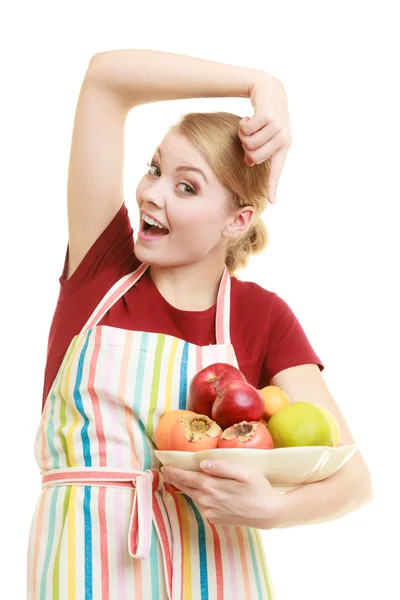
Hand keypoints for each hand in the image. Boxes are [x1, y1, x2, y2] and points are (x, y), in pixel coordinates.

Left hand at [161, 460, 282, 528]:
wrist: (269, 514)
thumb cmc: (259, 489)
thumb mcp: (243, 473)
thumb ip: (222, 467)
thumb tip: (202, 464)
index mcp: (211, 487)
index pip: (186, 477)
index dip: (174, 471)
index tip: (164, 465)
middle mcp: (207, 501)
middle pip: (186, 487)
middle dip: (175, 479)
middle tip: (166, 471)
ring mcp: (210, 512)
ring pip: (193, 496)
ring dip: (185, 487)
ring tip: (179, 479)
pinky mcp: (215, 519)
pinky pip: (202, 505)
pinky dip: (197, 497)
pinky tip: (199, 492)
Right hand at [238, 74, 291, 203]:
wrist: (268, 89)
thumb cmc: (265, 115)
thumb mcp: (265, 133)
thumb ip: (258, 149)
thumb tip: (249, 162)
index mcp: (283, 147)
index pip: (276, 170)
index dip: (273, 186)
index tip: (272, 202)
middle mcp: (283, 139)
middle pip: (254, 157)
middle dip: (246, 147)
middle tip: (250, 135)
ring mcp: (277, 128)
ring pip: (249, 144)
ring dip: (243, 133)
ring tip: (250, 125)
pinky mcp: (268, 117)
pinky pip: (246, 130)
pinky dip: (243, 124)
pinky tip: (249, 117)